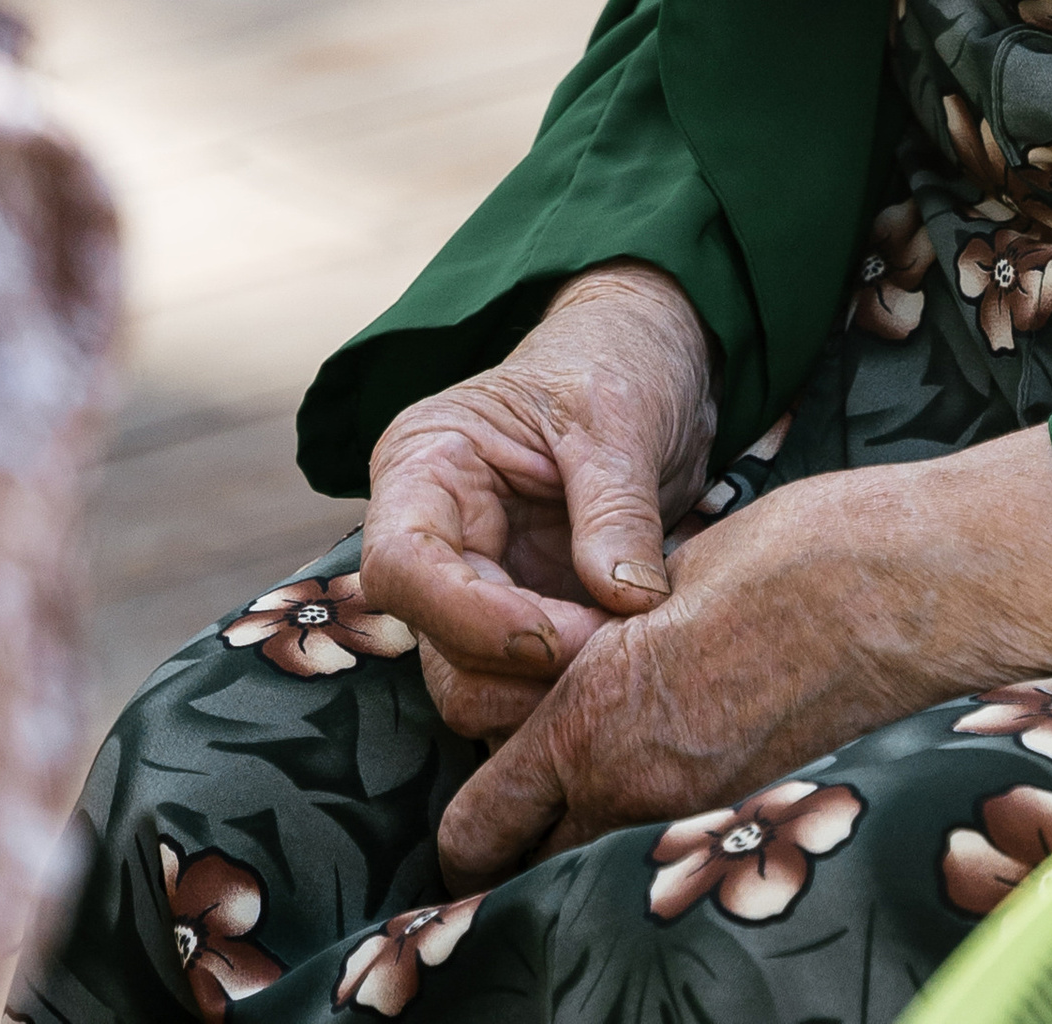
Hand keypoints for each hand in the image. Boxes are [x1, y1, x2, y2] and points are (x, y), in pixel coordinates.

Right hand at [358, 264, 718, 746]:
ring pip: (474, 684)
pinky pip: (523, 685)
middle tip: (624, 651)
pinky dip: (570, 690)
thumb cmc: (616, 361)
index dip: (474, 620)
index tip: (563, 638)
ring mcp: (475, 586)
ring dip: (550, 691)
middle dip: (529, 665)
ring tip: (633, 653)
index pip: (404, 566)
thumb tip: (627, 601)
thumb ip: (616, 508)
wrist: (647, 364)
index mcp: (426, 464)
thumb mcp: (620, 414)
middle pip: (439, 644)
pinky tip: (628, 663)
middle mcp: (434, 536)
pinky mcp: (519, 621)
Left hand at [435, 423, 1051, 882]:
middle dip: (516, 839)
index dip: (466, 822)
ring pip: (592, 862)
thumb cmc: (795, 553)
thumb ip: (605, 643)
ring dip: (584, 832)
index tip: (480, 791)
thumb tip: (576, 670)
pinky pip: (666, 846)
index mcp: (590, 718)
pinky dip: (654, 826)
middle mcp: (631, 790)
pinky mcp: (753, 819)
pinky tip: (683, 762)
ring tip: (610, 768)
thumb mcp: (669, 580)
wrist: (911, 584)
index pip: (476, 827)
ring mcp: (696, 818)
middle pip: (524, 869)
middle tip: (533, 787)